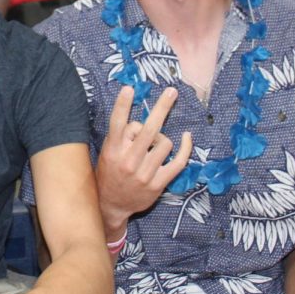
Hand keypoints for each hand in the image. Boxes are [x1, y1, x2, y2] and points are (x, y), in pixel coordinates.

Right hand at [96, 86, 192, 229]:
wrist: (111, 205)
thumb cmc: (109, 173)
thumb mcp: (107, 152)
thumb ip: (120, 137)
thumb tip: (142, 121)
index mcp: (113, 150)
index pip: (117, 123)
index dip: (122, 105)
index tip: (130, 88)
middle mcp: (128, 160)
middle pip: (149, 129)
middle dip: (162, 107)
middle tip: (172, 91)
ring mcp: (144, 173)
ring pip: (165, 143)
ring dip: (163, 139)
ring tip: (156, 144)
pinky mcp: (158, 184)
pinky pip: (179, 161)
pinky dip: (186, 148)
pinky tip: (187, 137)